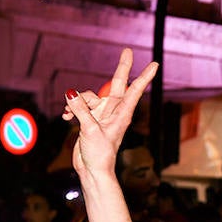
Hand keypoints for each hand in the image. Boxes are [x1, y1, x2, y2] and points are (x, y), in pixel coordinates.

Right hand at [63, 48, 158, 179]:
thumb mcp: (90, 130)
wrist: (93, 170)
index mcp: (121, 114)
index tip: (155, 64)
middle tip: (128, 50)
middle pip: (116, 84)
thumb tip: (71, 93)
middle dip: (122, 68)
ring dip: (78, 102)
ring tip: (71, 115)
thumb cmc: (99, 154)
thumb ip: (81, 110)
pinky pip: (80, 106)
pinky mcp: (90, 119)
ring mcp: (101, 114)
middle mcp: (113, 111)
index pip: (134, 90)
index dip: (144, 76)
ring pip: (89, 96)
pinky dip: (72, 109)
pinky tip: (67, 117)